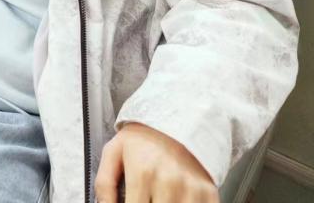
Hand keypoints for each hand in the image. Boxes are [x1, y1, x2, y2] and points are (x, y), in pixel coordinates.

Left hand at [96, 123, 217, 202]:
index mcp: (143, 173)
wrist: (178, 118)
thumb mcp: (114, 152)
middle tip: (143, 197)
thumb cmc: (143, 139)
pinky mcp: (209, 194)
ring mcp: (192, 189)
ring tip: (156, 197)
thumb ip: (104, 185)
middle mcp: (169, 182)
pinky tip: (173, 198)